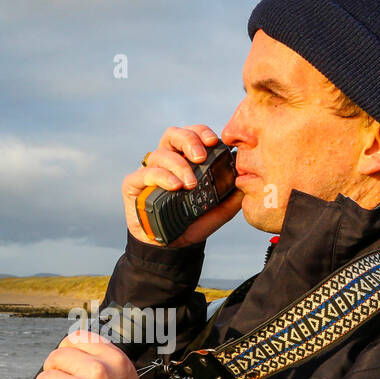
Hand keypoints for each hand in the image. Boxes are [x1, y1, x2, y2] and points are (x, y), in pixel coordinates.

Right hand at [122, 124, 243, 247]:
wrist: (171, 246)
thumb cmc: (191, 223)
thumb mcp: (218, 211)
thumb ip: (231, 196)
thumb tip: (246, 181)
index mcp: (185, 159)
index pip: (191, 135)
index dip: (201, 132)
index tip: (214, 141)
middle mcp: (166, 161)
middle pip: (173, 134)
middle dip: (188, 140)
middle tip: (201, 157)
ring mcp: (148, 171)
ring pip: (160, 153)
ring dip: (178, 165)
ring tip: (190, 184)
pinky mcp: (133, 184)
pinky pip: (145, 173)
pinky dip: (161, 177)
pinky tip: (174, 186)